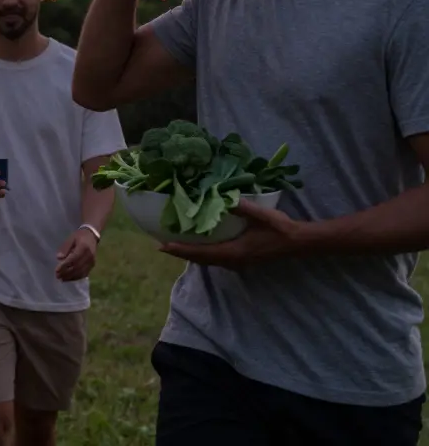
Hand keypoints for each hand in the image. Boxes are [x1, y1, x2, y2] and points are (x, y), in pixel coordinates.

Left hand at [55, 227, 98, 280]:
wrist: (91, 235)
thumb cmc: (79, 236)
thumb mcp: (70, 239)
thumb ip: (65, 248)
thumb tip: (59, 258)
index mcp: (83, 247)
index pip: (73, 259)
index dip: (65, 265)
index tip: (56, 270)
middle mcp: (89, 256)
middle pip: (77, 267)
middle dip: (66, 273)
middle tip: (57, 276)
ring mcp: (92, 261)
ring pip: (81, 272)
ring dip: (70, 277)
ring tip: (62, 279)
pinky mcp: (92, 265)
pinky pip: (84, 273)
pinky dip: (76, 277)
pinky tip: (69, 278)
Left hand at [158, 199, 303, 268]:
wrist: (298, 242)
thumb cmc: (280, 228)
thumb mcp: (260, 214)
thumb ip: (242, 207)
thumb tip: (223, 198)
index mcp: (235, 251)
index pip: (202, 252)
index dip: (182, 250)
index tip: (163, 247)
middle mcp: (234, 260)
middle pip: (201, 260)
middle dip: (181, 254)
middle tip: (162, 247)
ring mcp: (238, 263)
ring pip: (208, 262)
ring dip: (192, 256)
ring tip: (175, 248)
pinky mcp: (242, 261)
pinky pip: (217, 260)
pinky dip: (203, 256)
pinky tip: (199, 249)